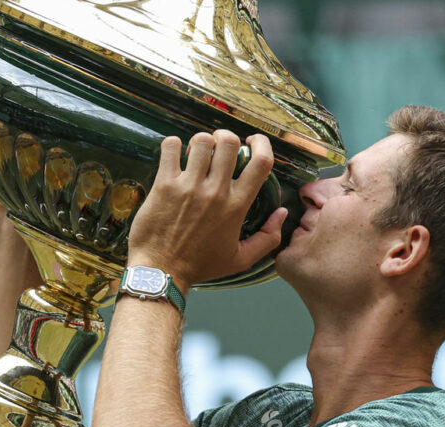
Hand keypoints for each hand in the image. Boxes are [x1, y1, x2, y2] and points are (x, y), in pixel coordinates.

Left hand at [126, 130, 287, 291]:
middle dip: (226, 138)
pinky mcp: (164, 184)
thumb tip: (282, 213)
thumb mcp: (241, 259)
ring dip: (200, 141)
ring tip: (196, 153)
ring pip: (201, 141)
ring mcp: (189, 186)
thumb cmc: (200, 265)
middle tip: (218, 147)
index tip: (252, 142)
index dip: (261, 144)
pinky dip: (174, 145)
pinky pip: (171, 147)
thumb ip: (267, 238)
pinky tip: (175, 155)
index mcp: (237, 206)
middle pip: (229, 142)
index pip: (261, 162)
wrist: (161, 271)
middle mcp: (215, 192)